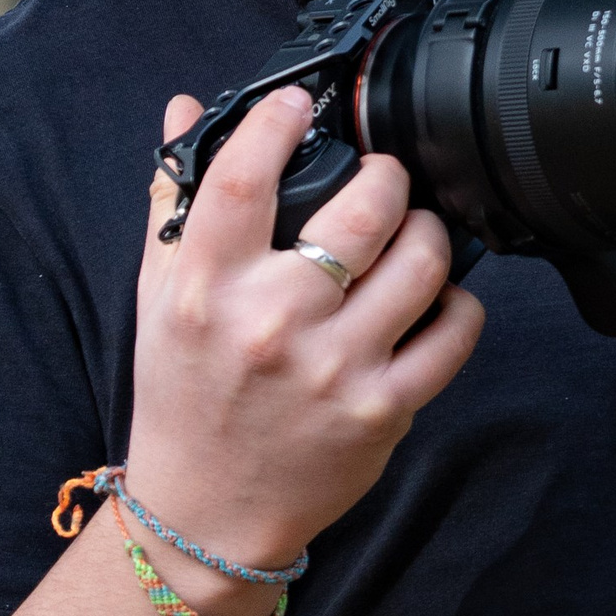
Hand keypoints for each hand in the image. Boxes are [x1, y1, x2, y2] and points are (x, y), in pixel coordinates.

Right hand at [122, 88, 484, 590]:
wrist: (207, 511)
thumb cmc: (185, 398)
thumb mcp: (158, 299)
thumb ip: (176, 203)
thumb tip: (188, 110)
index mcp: (204, 291)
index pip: (241, 180)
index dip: (276, 123)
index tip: (297, 103)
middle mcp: (270, 325)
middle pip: (360, 211)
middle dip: (385, 176)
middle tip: (383, 179)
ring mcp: (333, 369)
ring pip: (419, 264)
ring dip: (428, 232)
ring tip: (415, 233)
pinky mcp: (382, 409)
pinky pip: (454, 333)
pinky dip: (458, 303)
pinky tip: (436, 297)